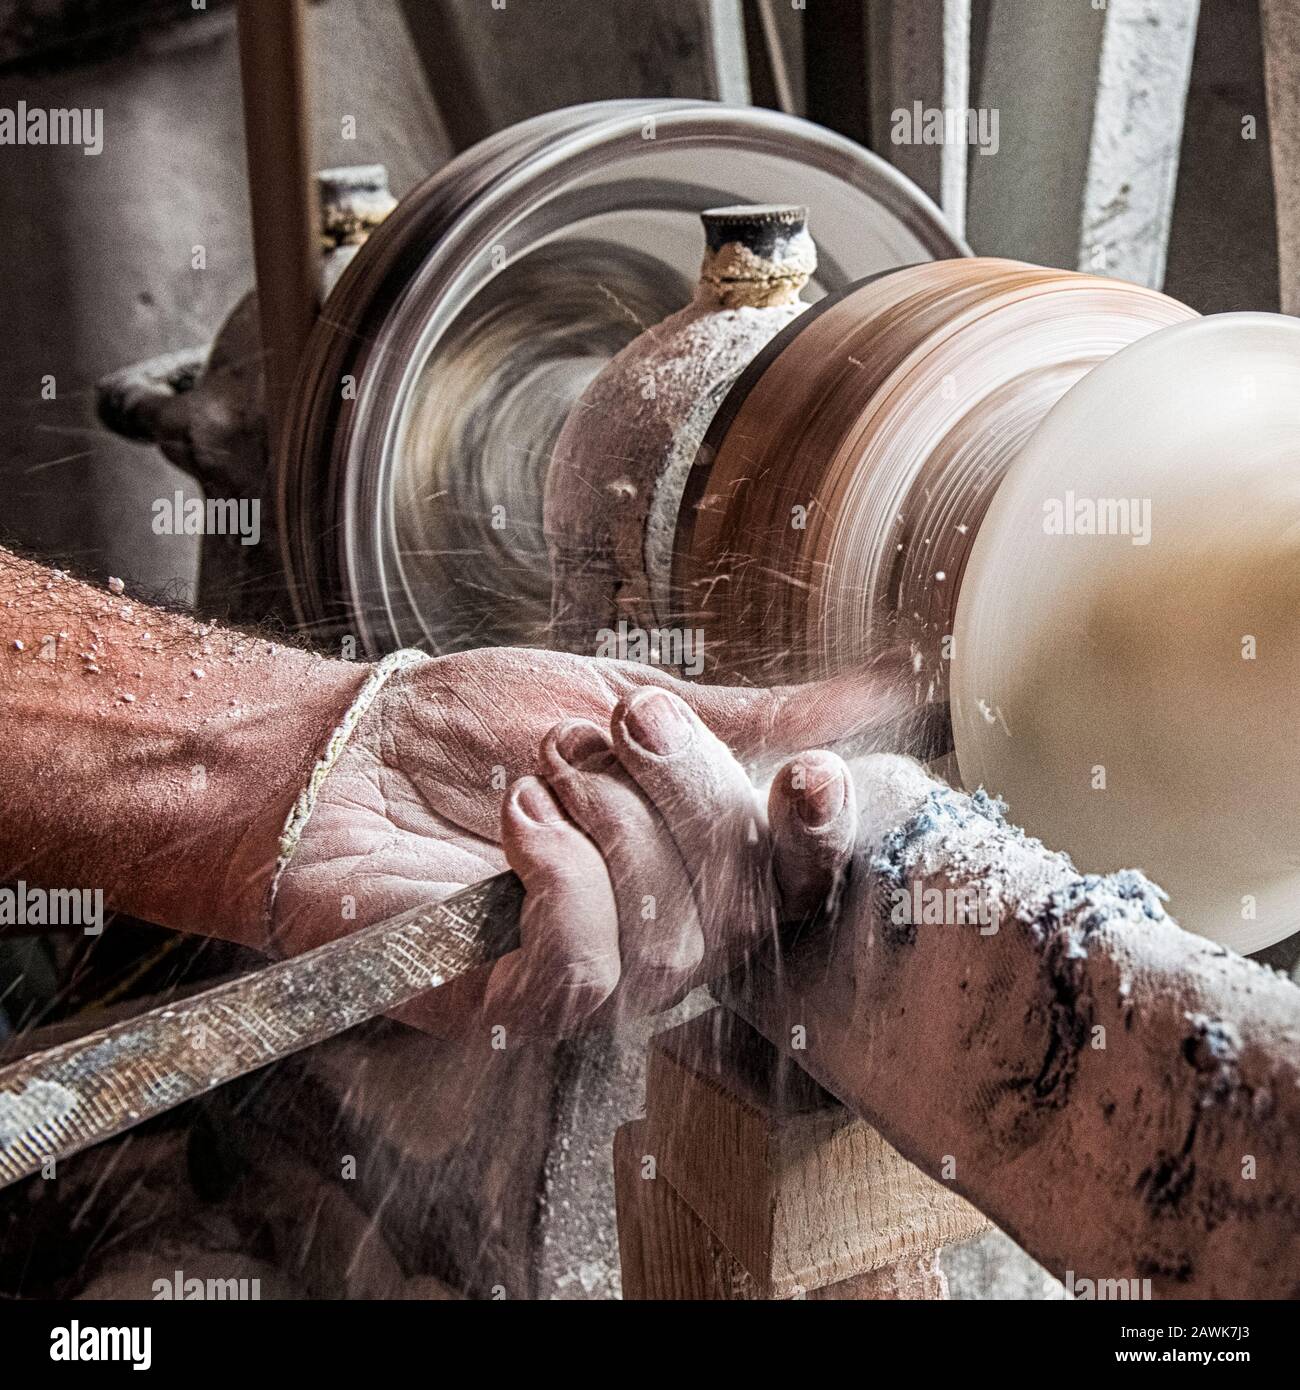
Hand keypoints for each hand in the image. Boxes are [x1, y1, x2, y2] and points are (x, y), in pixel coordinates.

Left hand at [272, 646, 900, 1038]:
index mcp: (702, 859)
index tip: (812, 778)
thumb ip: (744, 713)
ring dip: (611, 824)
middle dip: (686, 789)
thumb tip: (880, 689)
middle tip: (620, 724)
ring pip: (666, 932)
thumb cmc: (477, 728)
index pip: (801, 875)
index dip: (823, 835)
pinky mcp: (510, 1002)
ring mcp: (589, 973)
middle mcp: (662, 931)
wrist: (349, 751)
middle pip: (740, 894)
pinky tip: (519, 819)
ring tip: (548, 765)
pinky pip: (582, 972)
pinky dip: (560, 878)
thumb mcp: (621, 693)